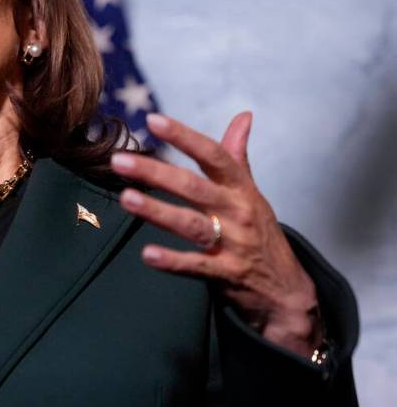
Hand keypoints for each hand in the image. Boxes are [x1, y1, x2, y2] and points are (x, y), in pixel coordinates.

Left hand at [110, 112, 322, 357]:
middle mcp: (237, 212)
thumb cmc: (260, 233)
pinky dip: (172, 261)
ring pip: (190, 224)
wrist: (287, 290)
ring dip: (157, 211)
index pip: (213, 155)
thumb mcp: (252, 193)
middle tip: (119, 161)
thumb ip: (238, 156)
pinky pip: (196, 266)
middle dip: (156, 173)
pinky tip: (147, 254)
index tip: (153, 120)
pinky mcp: (227, 273)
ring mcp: (233, 244)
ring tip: (126, 198)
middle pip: (193, 187)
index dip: (184, 137)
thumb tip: (243, 116)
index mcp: (241, 189)